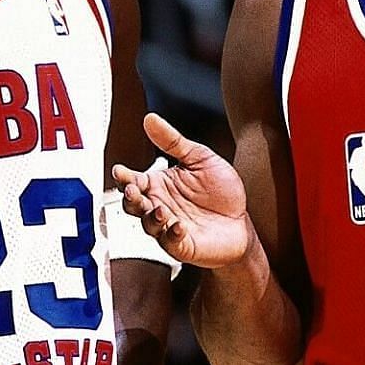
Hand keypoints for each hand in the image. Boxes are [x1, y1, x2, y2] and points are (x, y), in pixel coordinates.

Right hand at [110, 113, 249, 267]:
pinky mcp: (182, 245)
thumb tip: (151, 119)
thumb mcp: (199, 158)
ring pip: (148, 225)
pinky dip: (172, 234)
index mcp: (159, 185)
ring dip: (150, 217)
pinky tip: (179, 225)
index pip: (133, 180)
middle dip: (130, 198)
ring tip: (160, 209)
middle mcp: (160, 206)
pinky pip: (170, 242)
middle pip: (133, 204)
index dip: (124, 177)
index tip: (120, 171)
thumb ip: (173, 141)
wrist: (244, 219)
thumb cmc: (221, 191)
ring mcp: (169, 227)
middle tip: (134, 190)